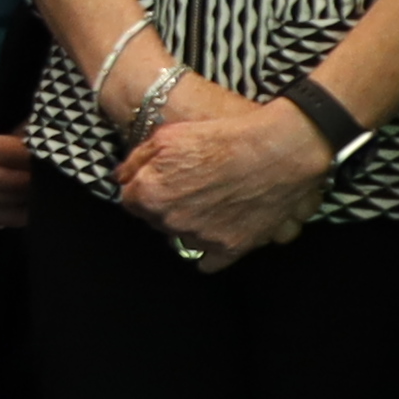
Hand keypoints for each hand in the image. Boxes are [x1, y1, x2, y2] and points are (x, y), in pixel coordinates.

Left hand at [114, 81, 326, 264]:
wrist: (276, 151)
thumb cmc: (222, 137)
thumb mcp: (168, 135)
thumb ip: (137, 160)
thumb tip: (121, 178)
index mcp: (149, 194)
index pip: (131, 200)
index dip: (144, 187)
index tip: (160, 179)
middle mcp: (170, 221)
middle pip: (156, 219)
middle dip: (165, 205)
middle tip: (188, 187)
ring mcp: (200, 238)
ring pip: (182, 237)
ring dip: (188, 224)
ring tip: (208, 202)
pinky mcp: (229, 248)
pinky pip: (208, 262)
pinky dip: (208, 250)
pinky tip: (213, 233)